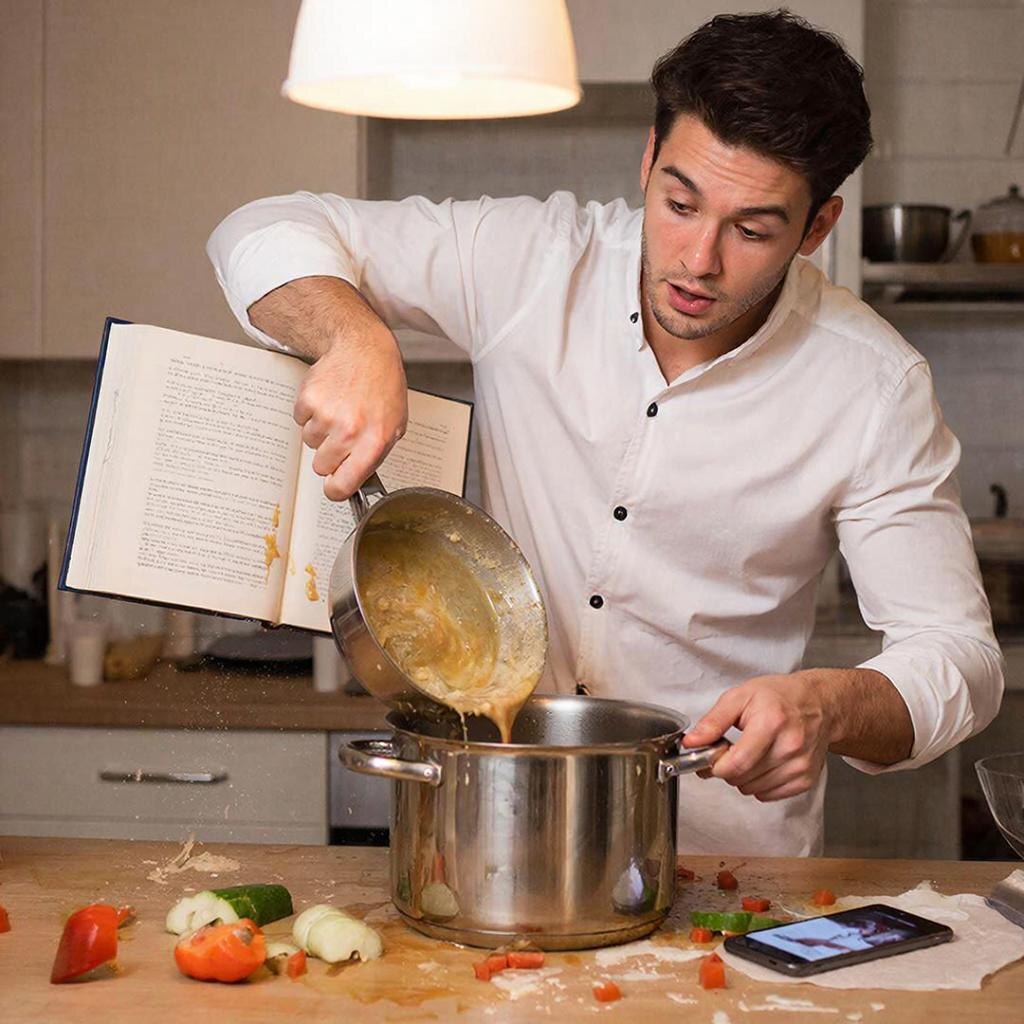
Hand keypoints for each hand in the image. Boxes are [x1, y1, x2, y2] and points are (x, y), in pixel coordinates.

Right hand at [293, 328, 407, 500]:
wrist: (365, 350)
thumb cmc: (382, 387)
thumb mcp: (394, 427)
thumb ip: (375, 456)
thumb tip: (357, 482)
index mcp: (374, 442)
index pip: (343, 486)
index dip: (335, 490)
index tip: (335, 486)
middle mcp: (349, 431)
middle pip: (321, 467)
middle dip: (330, 455)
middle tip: (343, 435)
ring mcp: (327, 415)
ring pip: (310, 443)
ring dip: (321, 431)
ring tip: (339, 410)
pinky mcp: (308, 400)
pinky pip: (300, 421)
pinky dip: (310, 413)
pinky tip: (329, 399)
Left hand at [681, 671, 837, 801]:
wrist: (818, 703)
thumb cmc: (779, 696)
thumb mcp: (740, 696)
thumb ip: (713, 721)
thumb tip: (692, 742)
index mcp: (770, 723)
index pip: (736, 763)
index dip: (715, 765)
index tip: (709, 757)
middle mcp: (789, 747)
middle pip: (742, 778)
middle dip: (727, 768)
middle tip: (729, 750)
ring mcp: (800, 766)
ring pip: (753, 790)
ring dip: (743, 777)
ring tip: (749, 753)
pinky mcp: (806, 779)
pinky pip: (769, 795)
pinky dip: (759, 784)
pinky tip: (763, 763)